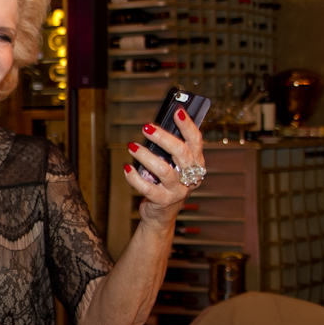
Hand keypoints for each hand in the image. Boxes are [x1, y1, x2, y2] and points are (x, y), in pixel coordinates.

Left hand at [123, 109, 205, 225]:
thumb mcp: (172, 165)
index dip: (188, 126)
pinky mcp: (162, 201)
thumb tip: (154, 127)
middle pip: (181, 153)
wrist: (160, 213)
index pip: (196, 142)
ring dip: (145, 156)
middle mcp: (190, 178)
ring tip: (132, 146)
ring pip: (163, 170)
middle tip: (146, 128)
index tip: (178, 111)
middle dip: (163, 138)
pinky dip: (134, 176)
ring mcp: (177, 191)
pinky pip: (146, 187)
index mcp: (196, 165)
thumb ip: (168, 149)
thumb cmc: (165, 183)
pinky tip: (127, 167)